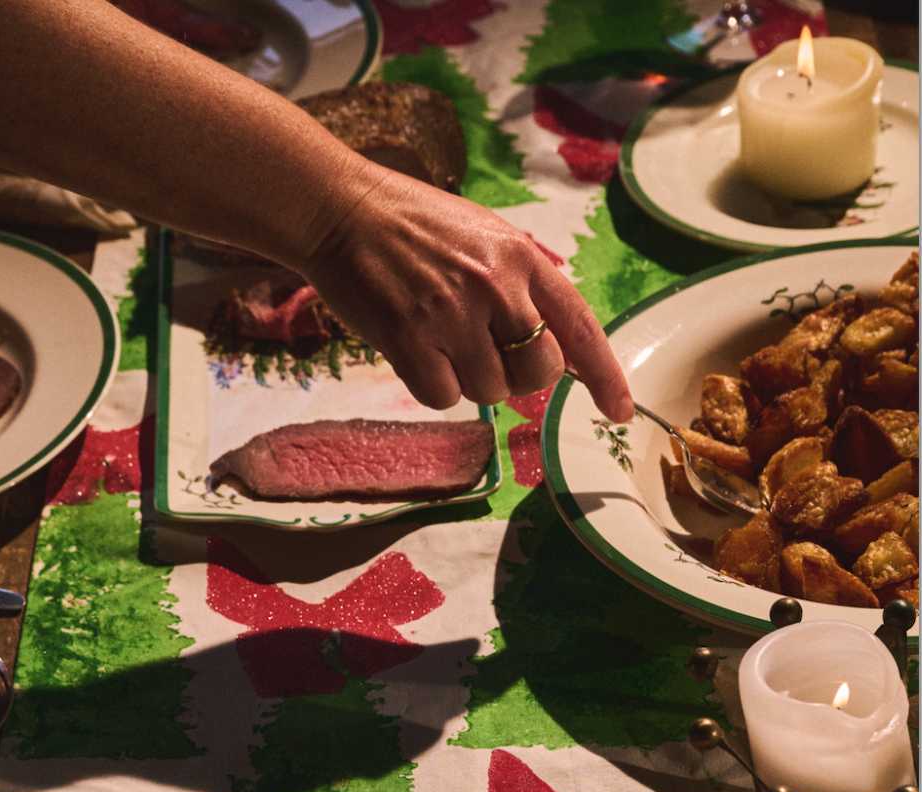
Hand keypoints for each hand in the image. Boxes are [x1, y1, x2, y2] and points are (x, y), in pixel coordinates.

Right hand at [301, 166, 633, 421]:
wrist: (342, 209)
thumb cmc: (414, 228)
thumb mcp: (485, 238)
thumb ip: (523, 288)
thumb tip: (552, 354)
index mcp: (522, 257)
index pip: (579, 326)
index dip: (603, 375)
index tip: (619, 411)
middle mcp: (495, 284)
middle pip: (537, 372)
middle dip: (518, 378)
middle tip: (485, 355)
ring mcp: (452, 312)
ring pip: (489, 391)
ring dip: (467, 381)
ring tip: (439, 338)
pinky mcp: (409, 337)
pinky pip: (443, 398)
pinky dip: (432, 387)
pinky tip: (414, 350)